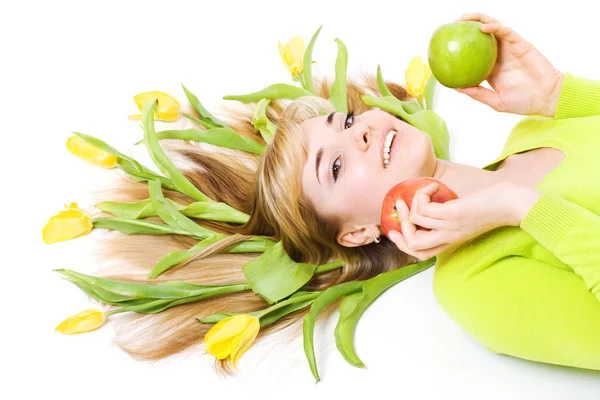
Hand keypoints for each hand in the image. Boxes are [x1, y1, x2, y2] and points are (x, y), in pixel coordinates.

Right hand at [387, 182, 516, 260]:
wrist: (513, 205)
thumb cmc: (492, 207)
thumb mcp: (467, 217)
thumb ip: (450, 217)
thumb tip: (433, 205)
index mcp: (450, 241)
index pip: (419, 254)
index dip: (402, 244)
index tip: (394, 229)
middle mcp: (448, 236)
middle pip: (412, 243)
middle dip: (401, 224)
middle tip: (401, 205)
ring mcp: (450, 226)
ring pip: (414, 221)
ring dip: (412, 202)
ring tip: (424, 191)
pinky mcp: (453, 213)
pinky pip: (424, 207)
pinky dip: (423, 194)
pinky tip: (434, 187)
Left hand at [455, 13, 563, 117]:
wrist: (547, 98)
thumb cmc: (524, 102)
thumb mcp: (496, 101)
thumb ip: (478, 93)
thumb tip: (457, 87)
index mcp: (491, 68)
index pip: (473, 54)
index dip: (461, 47)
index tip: (446, 45)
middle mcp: (499, 55)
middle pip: (481, 37)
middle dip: (467, 27)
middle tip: (452, 25)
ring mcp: (509, 48)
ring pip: (493, 28)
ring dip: (479, 20)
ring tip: (464, 18)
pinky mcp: (520, 44)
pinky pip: (506, 32)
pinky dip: (495, 27)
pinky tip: (483, 27)